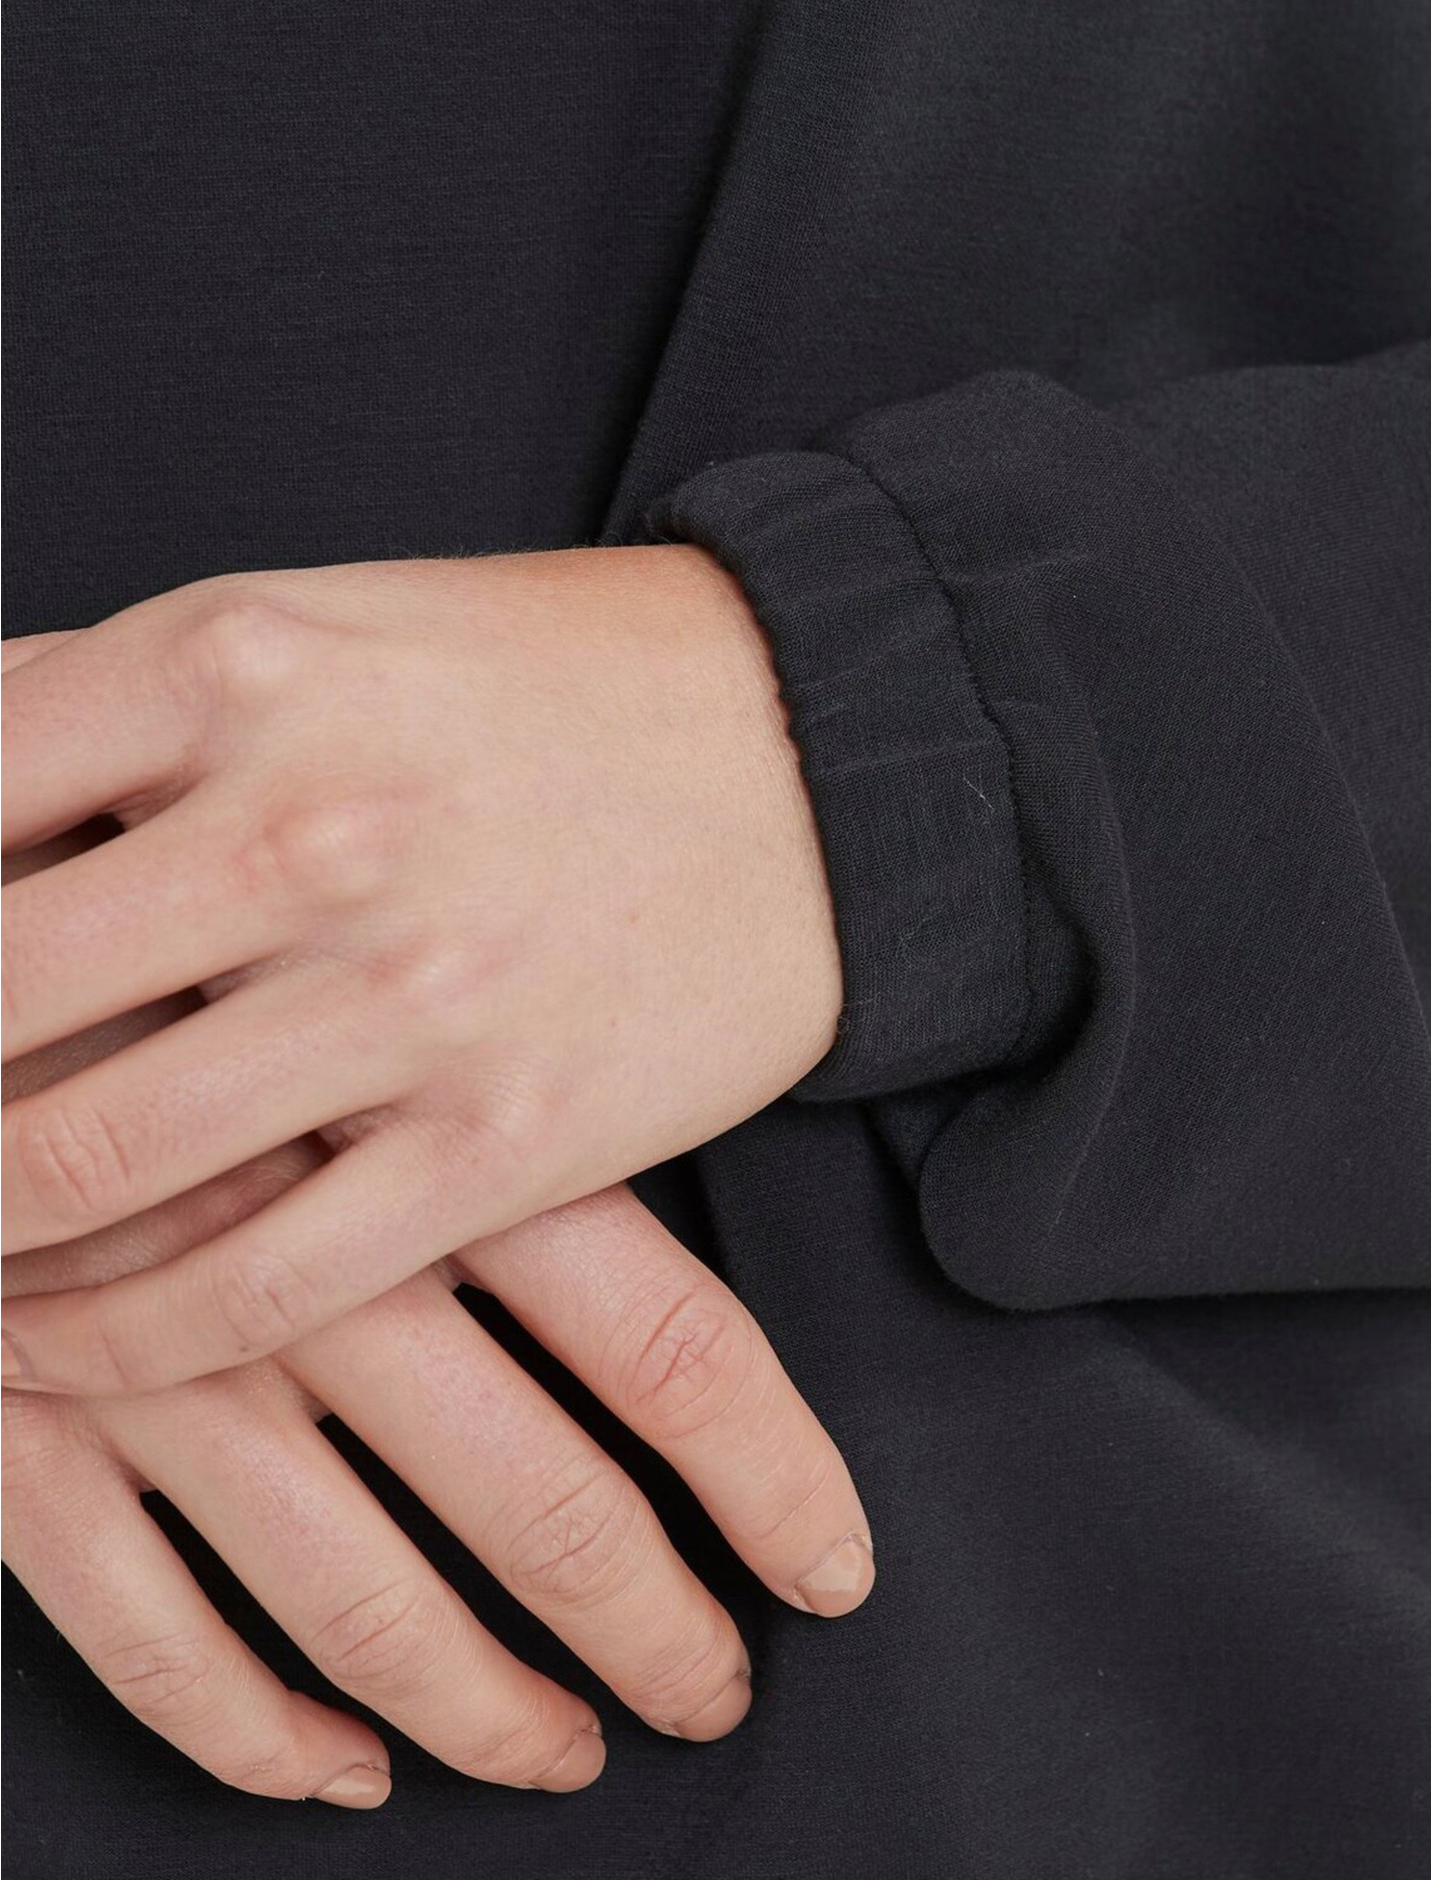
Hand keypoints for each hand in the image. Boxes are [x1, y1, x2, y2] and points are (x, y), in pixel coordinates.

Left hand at [0, 552, 841, 1391]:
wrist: (826, 748)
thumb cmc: (553, 679)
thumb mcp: (327, 621)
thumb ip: (112, 704)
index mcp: (241, 662)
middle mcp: (313, 827)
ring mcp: (414, 996)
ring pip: (84, 1167)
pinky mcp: (506, 1140)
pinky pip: (252, 1286)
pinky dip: (110, 1335)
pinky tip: (53, 1336)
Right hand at [3, 836, 874, 1803]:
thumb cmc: (164, 956)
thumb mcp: (349, 956)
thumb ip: (493, 1060)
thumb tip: (672, 1135)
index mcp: (430, 1150)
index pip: (665, 1344)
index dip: (767, 1478)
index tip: (825, 1563)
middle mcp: (323, 1278)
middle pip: (546, 1506)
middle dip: (650, 1628)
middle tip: (708, 1689)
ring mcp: (169, 1376)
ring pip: (365, 1607)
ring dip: (481, 1709)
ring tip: (558, 1749)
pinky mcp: (26, 1443)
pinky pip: (151, 1639)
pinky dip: (253, 1730)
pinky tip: (331, 1764)